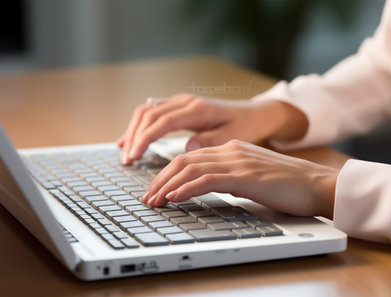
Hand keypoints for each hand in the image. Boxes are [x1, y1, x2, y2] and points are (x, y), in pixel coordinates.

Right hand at [117, 93, 307, 164]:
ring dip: (133, 130)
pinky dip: (140, 126)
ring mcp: (181, 102)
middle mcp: (186, 102)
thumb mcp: (234, 136)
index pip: (162, 122)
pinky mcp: (180, 107)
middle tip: (126, 160)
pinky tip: (131, 140)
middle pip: (149, 114)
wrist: (255, 114)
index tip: (134, 157)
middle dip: (134, 137)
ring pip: (147, 111)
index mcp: (197, 109)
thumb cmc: (246, 126)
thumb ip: (211, 141)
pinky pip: (153, 112)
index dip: (145, 139)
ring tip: (125, 152)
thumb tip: (188, 148)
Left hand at [141, 140, 337, 218]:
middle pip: (183, 160)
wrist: (316, 183)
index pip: (189, 158)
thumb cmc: (287, 184)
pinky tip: (174, 198)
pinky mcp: (244, 175)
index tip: (156, 189)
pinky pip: (207, 180)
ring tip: (154, 201)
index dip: (168, 173)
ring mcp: (237, 161)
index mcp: (231, 148)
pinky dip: (186, 189)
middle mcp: (231, 150)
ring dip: (167, 186)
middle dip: (160, 179)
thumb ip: (230, 176)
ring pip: (190, 168)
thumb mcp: (252, 176)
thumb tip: (209, 187)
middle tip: (147, 197)